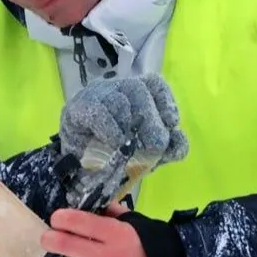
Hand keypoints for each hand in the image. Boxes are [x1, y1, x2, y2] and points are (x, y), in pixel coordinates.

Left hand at [42, 202, 147, 256]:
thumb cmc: (148, 244)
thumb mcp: (134, 223)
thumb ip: (110, 214)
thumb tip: (86, 206)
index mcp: (118, 234)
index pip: (82, 222)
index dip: (63, 219)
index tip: (55, 219)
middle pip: (69, 247)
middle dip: (51, 241)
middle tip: (46, 240)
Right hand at [56, 74, 188, 207]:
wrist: (79, 173)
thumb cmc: (115, 156)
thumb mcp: (148, 154)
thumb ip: (168, 148)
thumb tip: (180, 139)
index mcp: (134, 95)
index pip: (154, 83)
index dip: (166, 100)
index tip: (171, 122)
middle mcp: (115, 88)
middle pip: (138, 89)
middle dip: (151, 119)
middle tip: (154, 145)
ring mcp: (94, 96)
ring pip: (118, 98)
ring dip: (130, 125)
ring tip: (132, 147)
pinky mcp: (76, 108)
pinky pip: (98, 112)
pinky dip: (111, 130)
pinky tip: (115, 144)